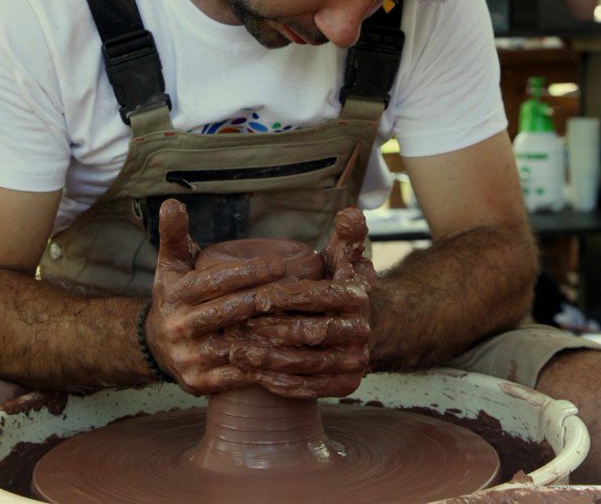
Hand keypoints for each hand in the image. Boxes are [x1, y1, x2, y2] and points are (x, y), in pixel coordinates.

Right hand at [145, 199, 290, 393]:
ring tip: (302, 323)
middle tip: (299, 290)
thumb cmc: (175, 296)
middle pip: (229, 312)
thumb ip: (174, 234)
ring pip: (237, 345)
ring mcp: (189, 357)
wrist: (154, 345)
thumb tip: (173, 202)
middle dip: (265, 300)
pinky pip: (238, 375)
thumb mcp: (171, 265)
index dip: (249, 272)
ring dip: (270, 336)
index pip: (216, 281)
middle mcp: (179, 327)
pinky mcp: (198, 383)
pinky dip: (265, 366)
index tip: (280, 264)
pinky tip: (291, 354)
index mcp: (175, 295)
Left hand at [224, 208, 375, 398]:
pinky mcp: (347, 385)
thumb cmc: (335, 287)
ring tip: (237, 354)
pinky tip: (259, 378)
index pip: (321, 296)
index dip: (288, 297)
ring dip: (271, 360)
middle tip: (238, 328)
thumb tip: (350, 212)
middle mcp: (362, 331)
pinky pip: (313, 389)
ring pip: (309, 362)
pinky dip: (285, 384)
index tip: (258, 297)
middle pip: (312, 332)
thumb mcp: (342, 259)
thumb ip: (345, 236)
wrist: (356, 330)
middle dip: (273, 330)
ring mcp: (356, 360)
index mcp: (358, 297)